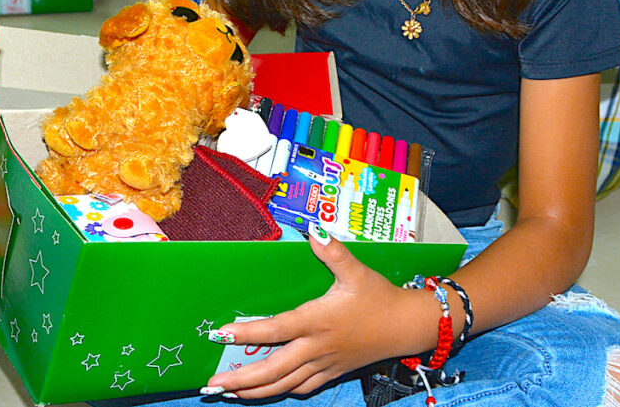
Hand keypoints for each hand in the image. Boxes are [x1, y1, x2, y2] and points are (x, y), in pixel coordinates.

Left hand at [203, 228, 427, 398]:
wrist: (406, 326)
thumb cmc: (379, 297)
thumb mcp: (356, 270)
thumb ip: (333, 251)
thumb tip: (314, 230)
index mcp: (317, 320)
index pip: (275, 329)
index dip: (247, 333)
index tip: (221, 334)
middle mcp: (316, 346)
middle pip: (272, 369)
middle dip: (240, 379)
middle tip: (212, 385)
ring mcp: (324, 363)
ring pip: (284, 384)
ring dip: (256, 391)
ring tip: (231, 393)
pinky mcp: (333, 372)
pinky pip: (303, 387)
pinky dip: (283, 391)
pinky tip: (269, 390)